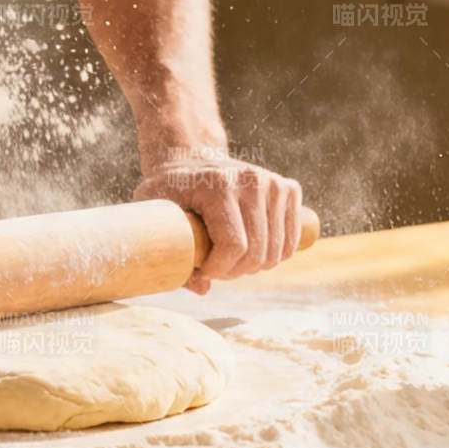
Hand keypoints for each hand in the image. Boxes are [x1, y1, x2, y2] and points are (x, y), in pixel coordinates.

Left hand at [135, 153, 303, 294]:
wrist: (191, 159)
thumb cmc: (169, 192)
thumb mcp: (158, 217)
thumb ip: (171, 254)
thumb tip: (202, 288)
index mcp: (218, 185)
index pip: (233, 245)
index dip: (218, 270)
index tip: (201, 270)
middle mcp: (251, 180)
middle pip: (256, 252)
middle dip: (234, 271)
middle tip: (214, 267)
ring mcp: (273, 183)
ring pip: (276, 252)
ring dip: (253, 266)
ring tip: (229, 257)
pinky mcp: (288, 188)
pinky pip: (290, 243)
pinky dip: (273, 256)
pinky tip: (251, 249)